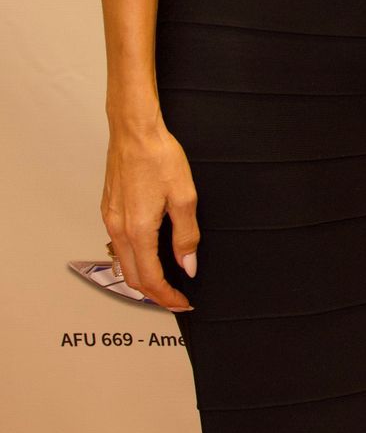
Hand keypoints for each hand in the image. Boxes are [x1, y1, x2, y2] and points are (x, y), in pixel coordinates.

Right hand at [102, 119, 197, 310]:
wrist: (134, 131)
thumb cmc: (158, 156)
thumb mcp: (184, 198)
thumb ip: (186, 236)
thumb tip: (188, 264)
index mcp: (138, 229)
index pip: (151, 278)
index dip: (167, 296)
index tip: (182, 301)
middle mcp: (118, 228)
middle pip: (133, 278)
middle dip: (155, 294)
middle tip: (176, 298)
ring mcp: (110, 219)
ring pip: (124, 263)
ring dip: (143, 278)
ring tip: (166, 281)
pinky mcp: (109, 210)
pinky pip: (120, 245)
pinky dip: (135, 260)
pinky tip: (151, 255)